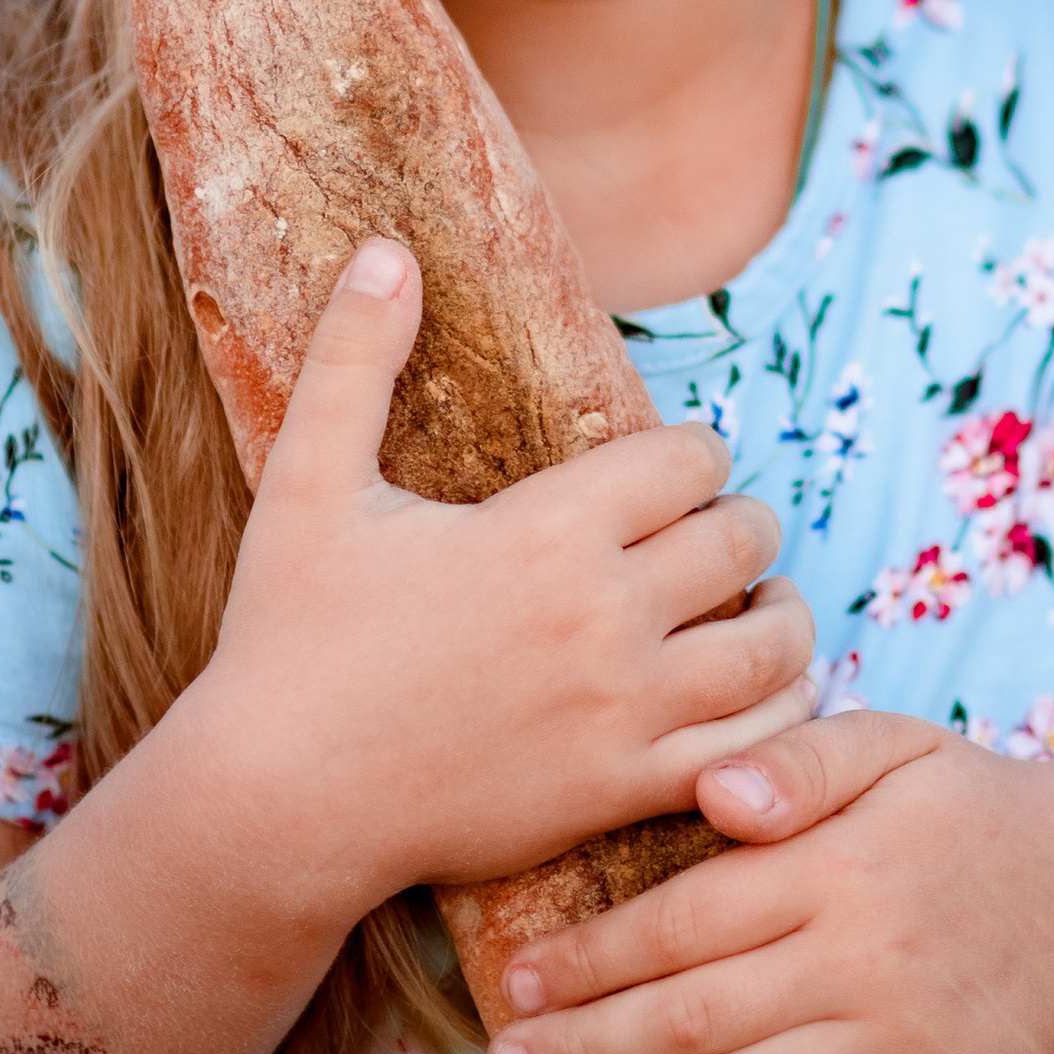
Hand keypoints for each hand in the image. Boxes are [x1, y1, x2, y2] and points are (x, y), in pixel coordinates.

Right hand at [178, 241, 817, 917]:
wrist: (275, 803)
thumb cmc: (287, 638)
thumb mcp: (308, 483)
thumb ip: (355, 358)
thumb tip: (387, 249)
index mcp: (544, 530)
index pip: (688, 459)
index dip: (696, 452)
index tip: (679, 465)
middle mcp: (602, 615)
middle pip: (741, 538)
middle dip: (742, 522)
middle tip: (721, 530)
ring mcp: (621, 711)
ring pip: (770, 646)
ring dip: (778, 615)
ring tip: (757, 605)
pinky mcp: (621, 791)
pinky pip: (751, 748)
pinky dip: (776, 717)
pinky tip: (752, 698)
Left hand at [480, 712, 1053, 1053]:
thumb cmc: (975, 810)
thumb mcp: (898, 744)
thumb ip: (803, 759)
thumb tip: (714, 789)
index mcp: (838, 867)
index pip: (687, 920)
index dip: (595, 957)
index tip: (523, 981)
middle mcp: (864, 961)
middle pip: (698, 1015)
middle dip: (590, 1045)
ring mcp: (903, 1043)